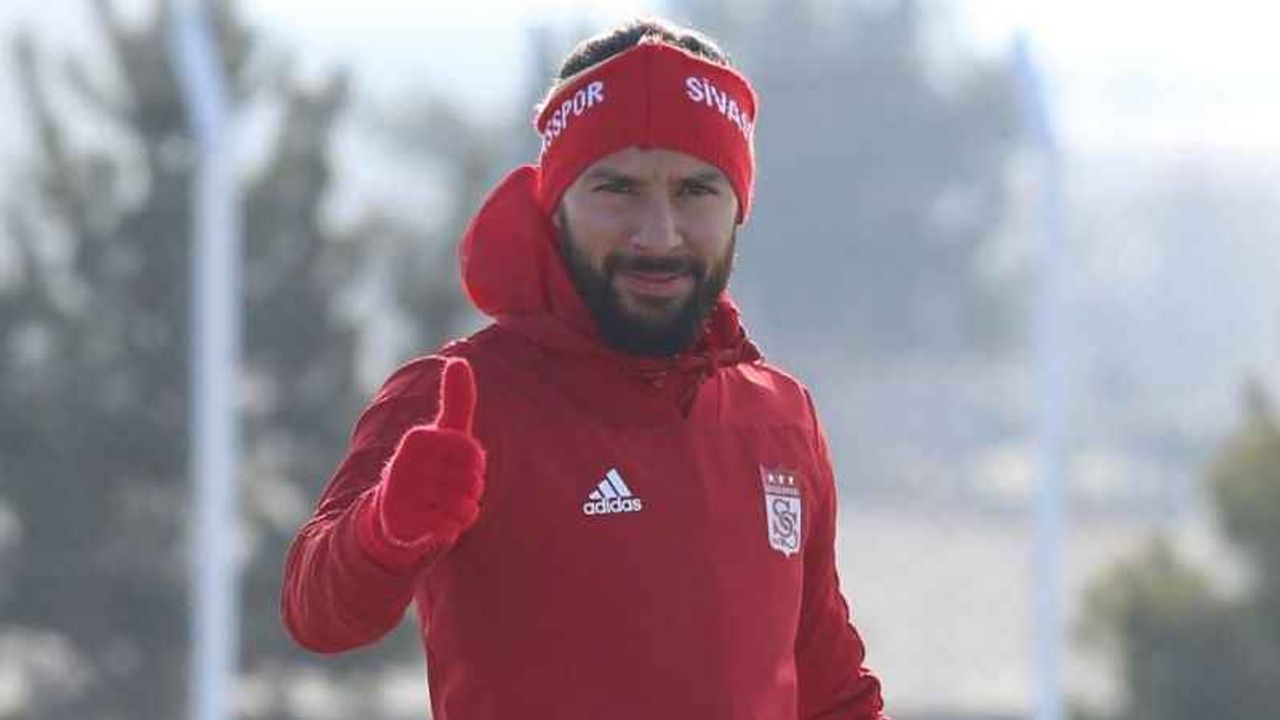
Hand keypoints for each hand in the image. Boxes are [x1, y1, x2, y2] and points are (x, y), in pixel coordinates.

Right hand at [376, 358, 485, 547]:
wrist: (391, 513)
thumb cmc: (428, 466)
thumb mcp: (442, 431)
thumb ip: (456, 398)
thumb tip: (457, 357)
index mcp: (418, 438)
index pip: (473, 453)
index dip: (474, 465)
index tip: (458, 466)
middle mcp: (405, 463)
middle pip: (471, 481)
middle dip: (470, 490)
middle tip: (450, 490)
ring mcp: (402, 495)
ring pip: (463, 506)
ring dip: (463, 510)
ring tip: (445, 506)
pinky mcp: (401, 523)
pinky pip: (449, 528)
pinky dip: (452, 528)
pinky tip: (439, 523)